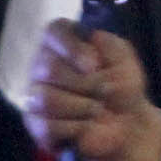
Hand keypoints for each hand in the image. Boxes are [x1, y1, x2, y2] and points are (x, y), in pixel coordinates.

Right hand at [24, 22, 160, 160]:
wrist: (126, 122)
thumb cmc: (121, 85)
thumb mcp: (125, 61)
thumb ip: (110, 45)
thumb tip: (93, 39)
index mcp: (62, 41)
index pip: (54, 32)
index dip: (74, 48)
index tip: (95, 66)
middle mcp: (42, 64)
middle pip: (49, 68)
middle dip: (86, 84)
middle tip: (105, 92)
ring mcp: (35, 94)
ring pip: (45, 99)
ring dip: (81, 107)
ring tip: (98, 110)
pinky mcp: (36, 123)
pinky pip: (46, 126)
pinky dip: (75, 128)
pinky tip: (86, 125)